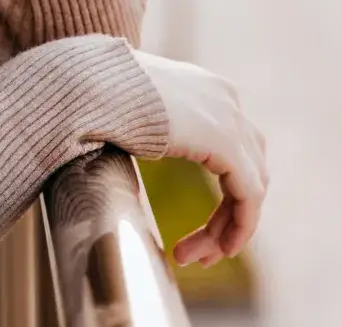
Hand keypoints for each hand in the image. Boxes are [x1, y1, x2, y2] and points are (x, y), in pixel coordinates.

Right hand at [103, 50, 268, 266]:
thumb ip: (154, 130)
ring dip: (228, 227)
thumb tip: (129, 150)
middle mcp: (225, 98)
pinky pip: (249, 195)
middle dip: (227, 215)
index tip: (196, 225)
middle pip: (247, 169)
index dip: (223, 193)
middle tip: (201, 252)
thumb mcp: (136, 112)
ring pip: (251, 186)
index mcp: (205, 88)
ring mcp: (229, 117)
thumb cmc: (96, 95)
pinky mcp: (226, 141)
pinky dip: (240, 225)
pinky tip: (221, 249)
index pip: (232, 149)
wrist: (90, 83)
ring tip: (200, 259)